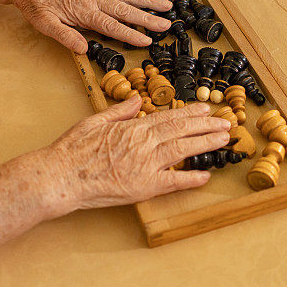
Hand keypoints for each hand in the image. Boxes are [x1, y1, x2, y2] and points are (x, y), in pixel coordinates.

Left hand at [11, 0, 172, 52]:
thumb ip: (65, 36)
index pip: (112, 25)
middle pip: (126, 9)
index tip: (147, 40)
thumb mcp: (44, 24)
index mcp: (83, 11)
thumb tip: (83, 49)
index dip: (131, 34)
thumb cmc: (36, 4)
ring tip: (167, 4)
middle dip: (148, 17)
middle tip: (166, 24)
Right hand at [41, 96, 231, 210]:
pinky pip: (173, 182)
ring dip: (205, 144)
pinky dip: (190, 179)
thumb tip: (137, 99)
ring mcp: (145, 165)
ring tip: (223, 139)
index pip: (168, 117)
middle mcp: (143, 144)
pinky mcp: (143, 187)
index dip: (190, 113)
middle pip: (181, 131)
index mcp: (132, 128)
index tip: (206, 108)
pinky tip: (206, 176)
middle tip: (226, 122)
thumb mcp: (95, 121)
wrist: (60, 177)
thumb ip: (120, 111)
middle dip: (206, 125)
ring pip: (182, 151)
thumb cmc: (72, 150)